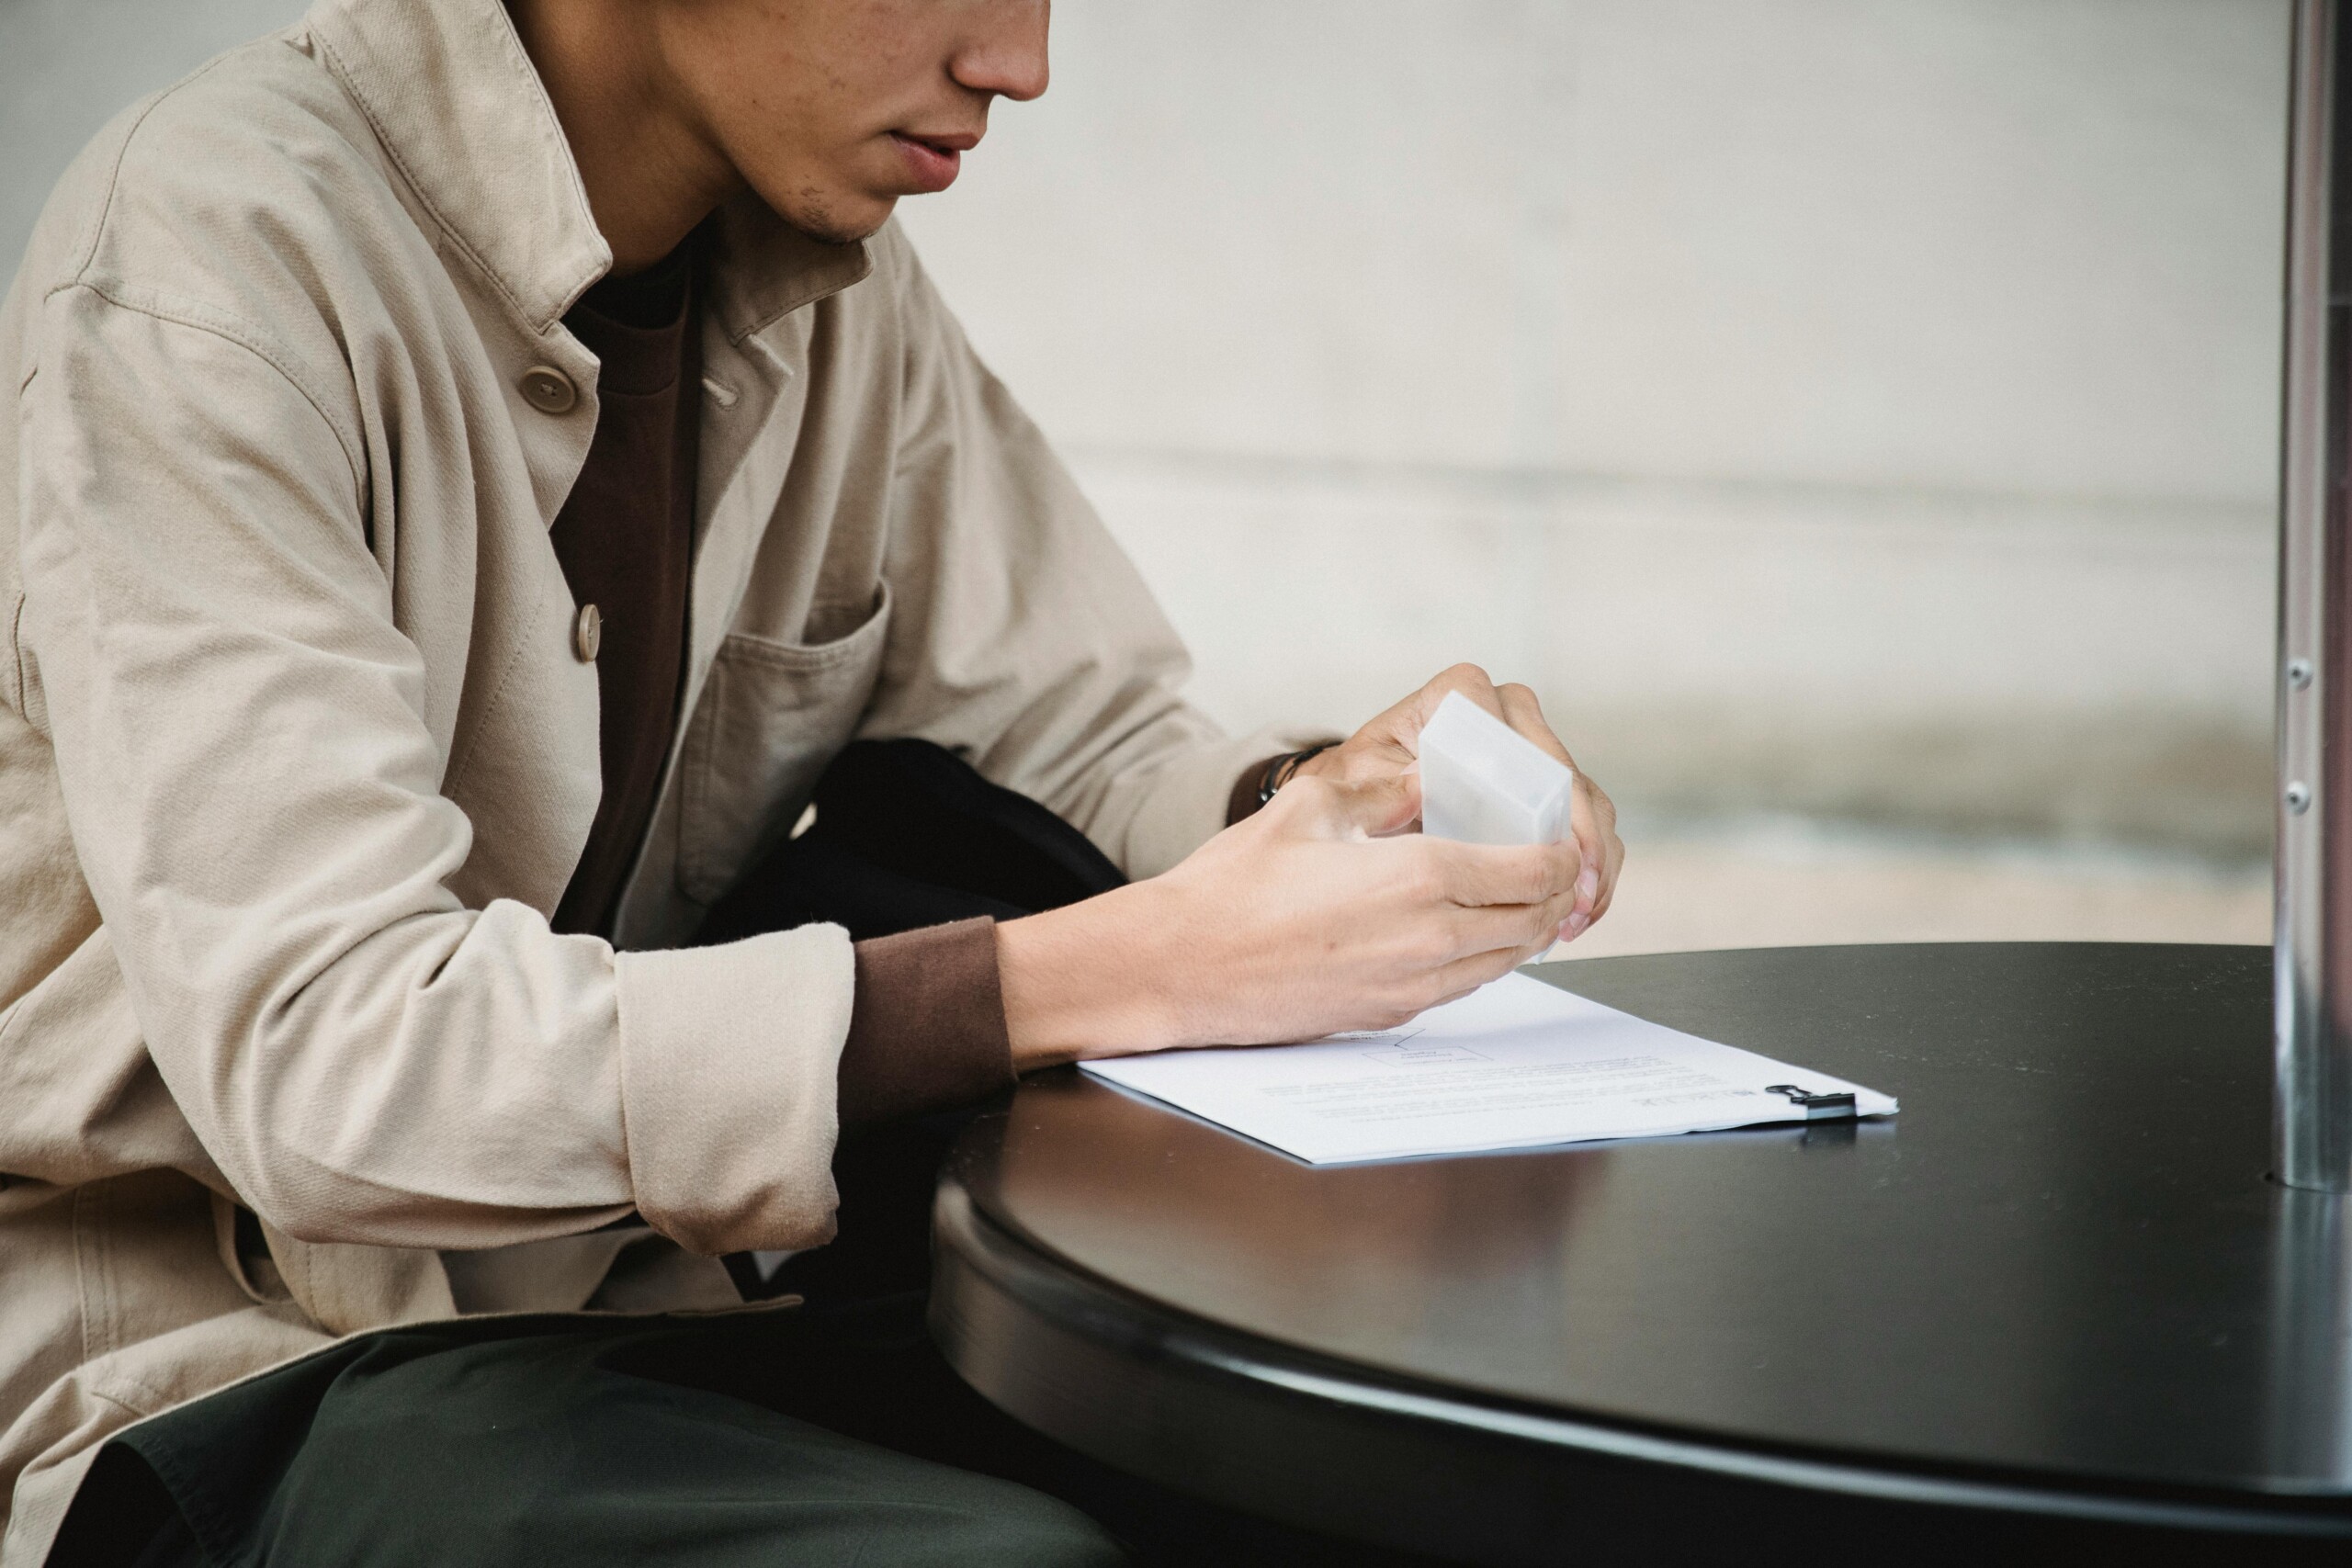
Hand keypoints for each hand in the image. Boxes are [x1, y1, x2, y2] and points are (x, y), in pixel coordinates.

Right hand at [998, 770, 1582, 1067]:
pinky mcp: (1389, 1015)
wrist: (1178, 966)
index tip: (1559, 838)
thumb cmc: (1231, 886)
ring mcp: (1412, 986)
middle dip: (1552, 894)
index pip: (1531, 872)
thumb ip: (1381, 789)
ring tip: (1513, 898)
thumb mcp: (1310, 807)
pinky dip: (1480, 958)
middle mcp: (1428, 939)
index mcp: (1418, 877)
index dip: (1559, 855)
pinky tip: (1460, 931)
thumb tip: (1426, 777)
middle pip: (1531, 922)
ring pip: (1505, 961)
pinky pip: (1462, 986)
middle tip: (1548, 867)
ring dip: (1521, 930)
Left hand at [1291, 664, 1622, 940]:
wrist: (1358, 808)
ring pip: (1587, 799)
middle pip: (1563, 770)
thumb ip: (1381, 786)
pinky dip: (1591, 867)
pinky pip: (1589, 822)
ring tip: (1578, 909)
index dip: (1538, 783)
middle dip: (1578, 835)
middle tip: (1575, 886)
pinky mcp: (1549, 786)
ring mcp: (1533, 750)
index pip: (1511, 729)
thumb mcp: (1353, 787)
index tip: (1542, 837)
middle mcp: (1504, 714)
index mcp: (1458, 698)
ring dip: (1592, 860)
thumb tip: (1420, 785)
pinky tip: (1580, 905)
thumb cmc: (1356, 792)